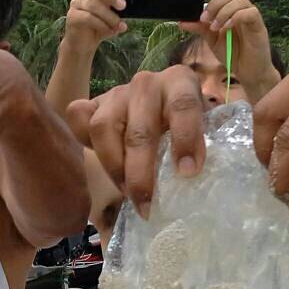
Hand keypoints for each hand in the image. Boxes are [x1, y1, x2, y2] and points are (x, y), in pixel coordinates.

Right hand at [62, 0, 135, 52]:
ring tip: (119, 26)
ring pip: (94, 5)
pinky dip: (102, 26)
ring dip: (110, 17)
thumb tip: (137, 4)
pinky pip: (89, 18)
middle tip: (123, 6)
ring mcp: (77, 2)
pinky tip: (110, 31)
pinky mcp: (72, 16)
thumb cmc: (100, 25)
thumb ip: (121, 6)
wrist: (82, 45)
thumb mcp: (114, 13)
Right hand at [64, 65, 205, 218]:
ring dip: (113, 166)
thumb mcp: (207, 127)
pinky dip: (83, 141)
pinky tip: (100, 163)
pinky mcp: (94, 103)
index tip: (187, 173)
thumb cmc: (187, 124)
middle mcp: (146, 83)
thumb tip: (209, 161)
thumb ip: (210, 139)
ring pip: (103, 128)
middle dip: (140, 173)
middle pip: (139, 130)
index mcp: (179, 82)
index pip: (183, 106)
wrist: (160, 107)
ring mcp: (117, 93)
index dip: (185, 140)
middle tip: (146, 206)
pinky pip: (79, 117)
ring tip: (125, 191)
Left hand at [178, 0, 280, 102]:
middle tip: (204, 18)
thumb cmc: (233, 54)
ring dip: (223, 12)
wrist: (248, 72)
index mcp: (231, 11)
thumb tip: (182, 21)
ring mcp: (251, 17)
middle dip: (215, 3)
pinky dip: (235, 17)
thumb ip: (200, 29)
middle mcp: (242, 10)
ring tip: (214, 27)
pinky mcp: (259, 25)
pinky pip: (249, 12)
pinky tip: (226, 28)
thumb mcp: (212, 40)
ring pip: (240, 0)